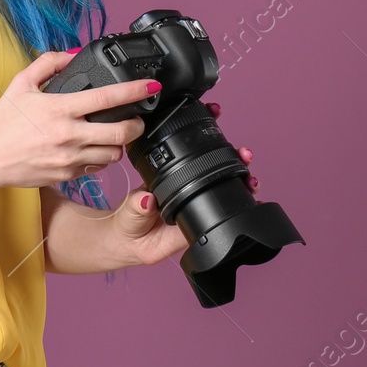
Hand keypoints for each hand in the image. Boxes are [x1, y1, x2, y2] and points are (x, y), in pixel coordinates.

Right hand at [0, 50, 154, 190]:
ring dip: (120, 144)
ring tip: (115, 135)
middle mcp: (69, 135)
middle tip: (138, 118)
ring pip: (113, 154)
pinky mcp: (67, 175)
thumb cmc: (3, 121)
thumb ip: (49, 63)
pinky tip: (94, 149)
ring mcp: (69, 158)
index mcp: (60, 109)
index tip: (151, 86)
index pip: (107, 98)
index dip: (135, 91)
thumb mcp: (21, 83)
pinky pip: (97, 167)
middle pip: (122, 132)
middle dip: (137, 124)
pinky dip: (101, 158)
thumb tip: (73, 53)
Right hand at [109, 100, 261, 267]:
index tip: (248, 184)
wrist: (118, 232)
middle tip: (246, 156)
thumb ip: (137, 213)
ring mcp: (188, 195)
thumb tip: (147, 200)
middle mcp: (193, 211)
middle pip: (223, 194)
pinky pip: (196, 166)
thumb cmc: (126, 235)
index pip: (218, 215)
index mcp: (186, 228)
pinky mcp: (178, 182)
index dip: (235, 199)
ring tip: (238, 146)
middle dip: (240, 176)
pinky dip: (205, 150)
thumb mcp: (129, 225)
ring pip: (214, 178)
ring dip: (228, 161)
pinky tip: (212, 131)